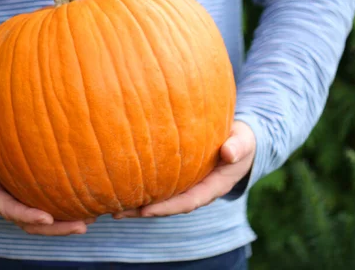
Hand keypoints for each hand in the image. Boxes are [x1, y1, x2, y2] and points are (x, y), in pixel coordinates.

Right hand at [0, 127, 94, 234]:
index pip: (9, 209)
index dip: (26, 215)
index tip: (47, 218)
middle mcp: (6, 201)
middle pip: (31, 223)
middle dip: (56, 228)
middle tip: (81, 226)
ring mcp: (19, 199)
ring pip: (43, 220)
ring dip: (65, 224)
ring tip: (90, 220)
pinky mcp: (29, 194)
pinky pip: (48, 206)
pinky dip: (66, 209)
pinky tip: (87, 206)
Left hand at [112, 120, 255, 218]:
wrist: (239, 141)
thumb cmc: (241, 141)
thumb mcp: (243, 142)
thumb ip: (238, 147)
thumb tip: (228, 152)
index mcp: (212, 187)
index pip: (188, 202)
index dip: (167, 207)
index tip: (146, 211)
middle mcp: (197, 191)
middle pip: (168, 206)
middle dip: (142, 211)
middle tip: (117, 213)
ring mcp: (186, 186)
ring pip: (160, 199)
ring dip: (136, 205)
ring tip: (110, 207)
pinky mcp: (177, 177)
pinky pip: (158, 187)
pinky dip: (140, 189)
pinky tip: (119, 188)